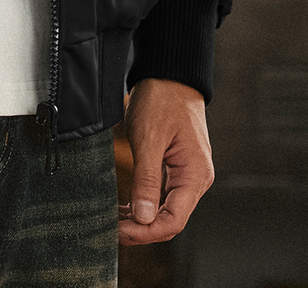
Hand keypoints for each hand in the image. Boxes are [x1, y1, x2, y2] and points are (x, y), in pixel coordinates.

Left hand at [117, 77, 213, 244]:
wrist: (169, 73)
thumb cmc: (162, 99)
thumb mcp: (149, 138)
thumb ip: (147, 179)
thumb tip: (144, 218)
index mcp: (195, 174)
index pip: (174, 220)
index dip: (147, 232)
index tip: (120, 232)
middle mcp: (196, 178)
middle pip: (171, 219)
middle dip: (142, 229)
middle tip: (111, 228)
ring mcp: (187, 173)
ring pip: (166, 209)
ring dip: (142, 219)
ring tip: (114, 220)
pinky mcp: (177, 167)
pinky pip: (163, 195)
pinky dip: (145, 203)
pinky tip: (126, 207)